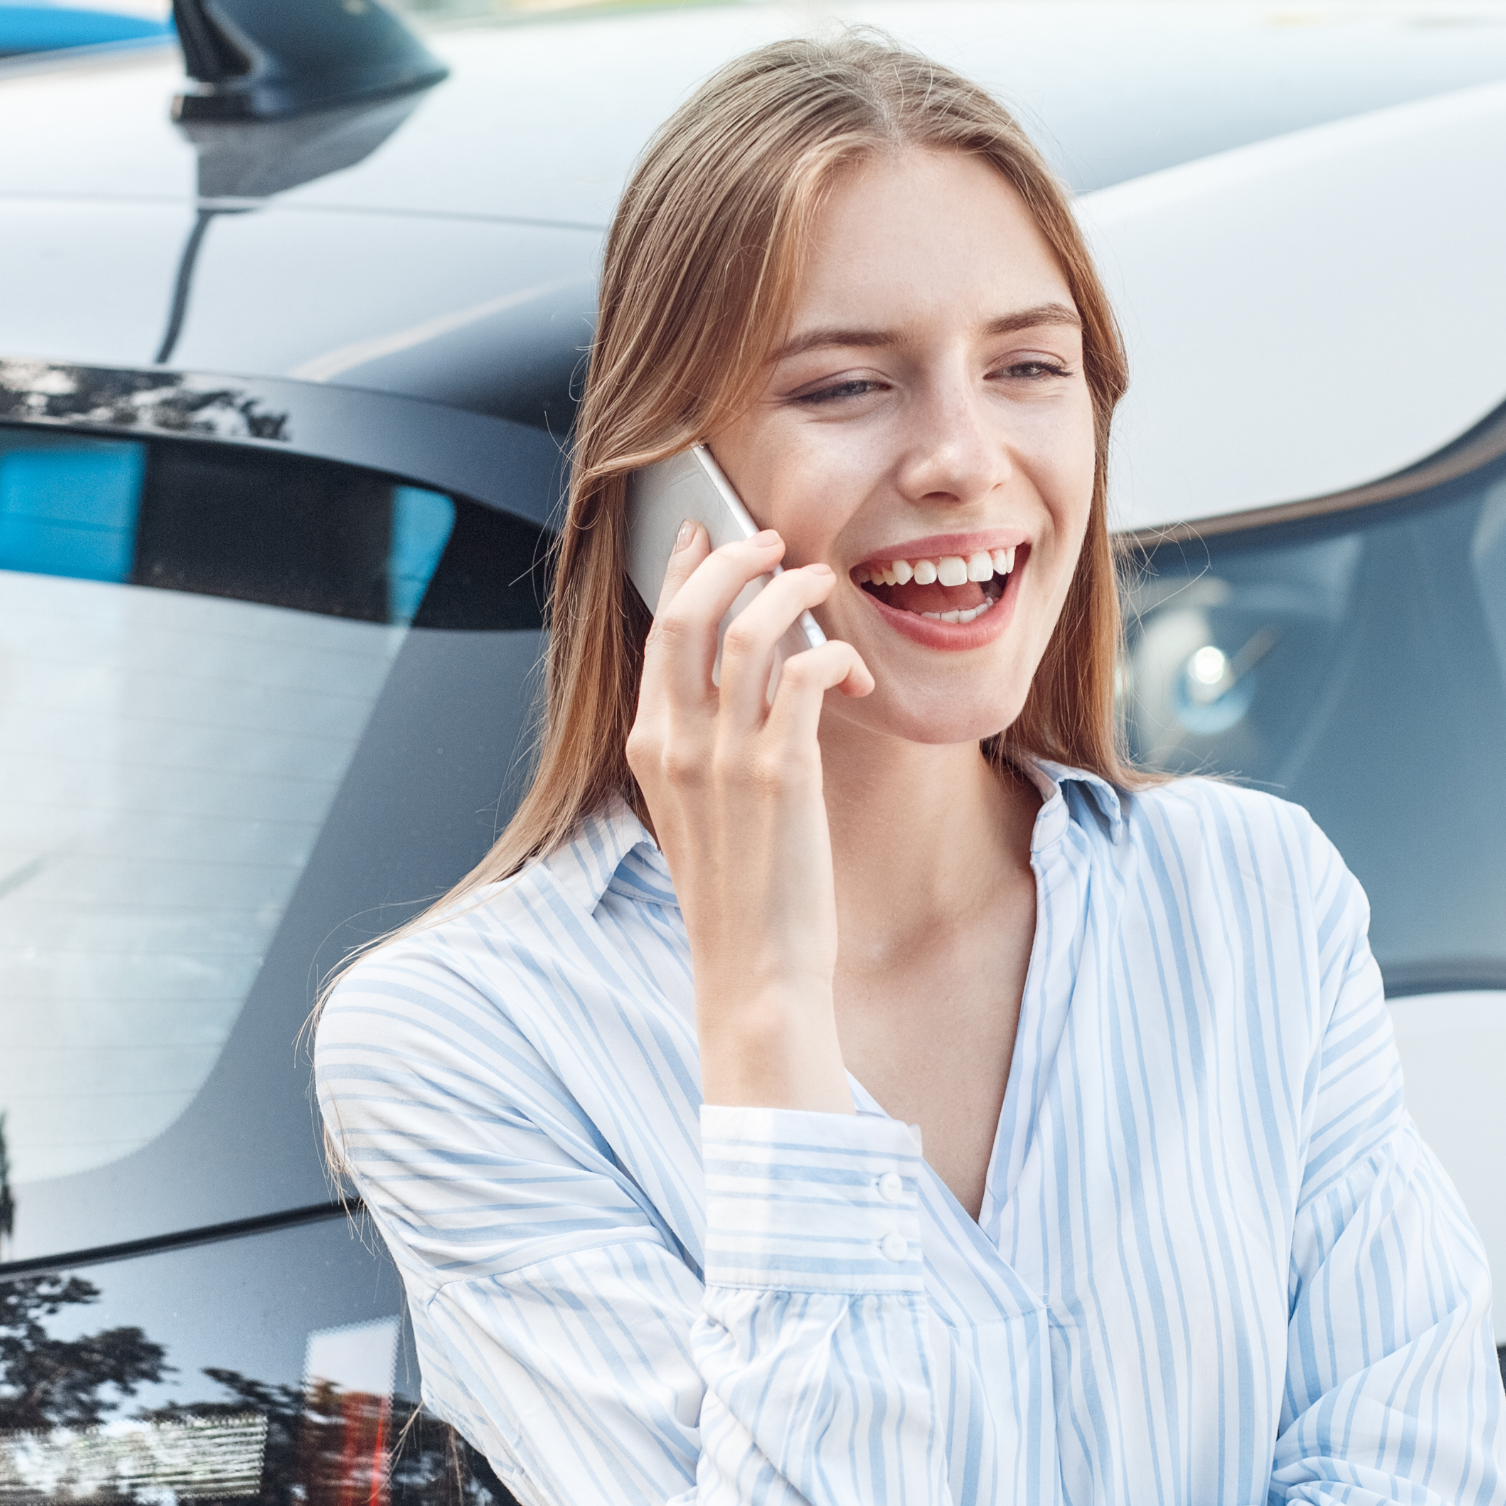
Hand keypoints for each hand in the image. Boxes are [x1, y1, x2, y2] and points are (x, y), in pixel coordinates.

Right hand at [621, 515, 874, 1110]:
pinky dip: (835, 654)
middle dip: (735, 559)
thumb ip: (702, 746)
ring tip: (822, 583)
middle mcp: (677, 743)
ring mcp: (725, 757)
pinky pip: (805, 675)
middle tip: (776, 544)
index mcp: (649, 747)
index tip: (710, 536)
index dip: (685, 571)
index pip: (659, 632)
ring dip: (791, 591)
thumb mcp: (697, 811)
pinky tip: (856, 673)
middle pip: (691, 612)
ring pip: (748, 630)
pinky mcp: (782, 773)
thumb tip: (741, 682)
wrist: (754, 969)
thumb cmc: (738, 896)